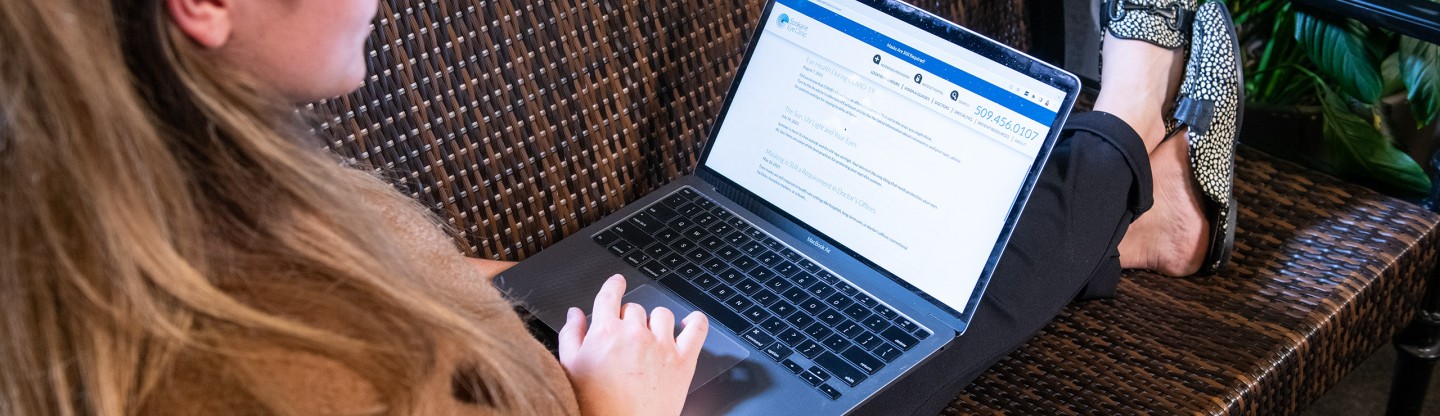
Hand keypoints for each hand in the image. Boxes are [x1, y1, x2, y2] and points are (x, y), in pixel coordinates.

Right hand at [557, 274, 708, 415]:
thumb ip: (571, 335)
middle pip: (634, 309)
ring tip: (652, 336)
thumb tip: (575, 314)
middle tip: (627, 336)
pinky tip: (691, 322)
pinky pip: (697, 330)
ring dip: (656, 321)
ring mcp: (661, 346)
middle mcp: (634, 334)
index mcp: (605, 333)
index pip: (610, 296)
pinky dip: (696, 321)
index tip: (617, 283)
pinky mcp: (683, 361)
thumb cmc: (595, 406)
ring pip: (662, 315)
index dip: (614, 286)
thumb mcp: (570, 368)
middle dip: (629, 318)